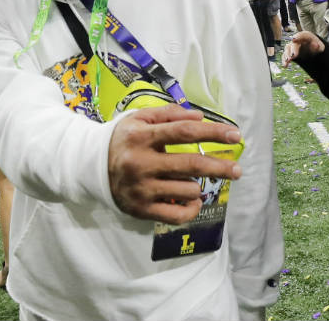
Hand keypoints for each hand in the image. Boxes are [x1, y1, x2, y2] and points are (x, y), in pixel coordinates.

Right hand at [108, 105, 242, 224]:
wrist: (91, 167)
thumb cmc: (123, 140)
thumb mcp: (140, 118)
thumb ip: (169, 114)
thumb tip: (199, 117)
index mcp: (141, 137)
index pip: (183, 132)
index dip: (212, 132)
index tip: (235, 135)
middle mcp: (141, 163)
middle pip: (190, 165)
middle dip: (219, 167)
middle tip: (238, 170)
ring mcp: (141, 189)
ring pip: (187, 190)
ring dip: (198, 187)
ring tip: (194, 182)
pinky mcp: (141, 210)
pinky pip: (176, 215)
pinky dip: (192, 209)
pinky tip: (194, 201)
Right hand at [282, 31, 324, 66]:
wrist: (313, 52)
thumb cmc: (317, 48)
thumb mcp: (321, 47)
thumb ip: (319, 46)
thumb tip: (315, 45)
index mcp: (306, 37)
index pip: (301, 35)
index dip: (297, 37)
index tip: (293, 39)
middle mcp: (298, 40)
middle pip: (294, 43)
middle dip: (293, 49)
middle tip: (293, 56)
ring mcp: (293, 46)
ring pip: (288, 48)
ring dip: (287, 54)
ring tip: (288, 60)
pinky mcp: (290, 53)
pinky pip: (285, 55)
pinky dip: (284, 60)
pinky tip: (285, 65)